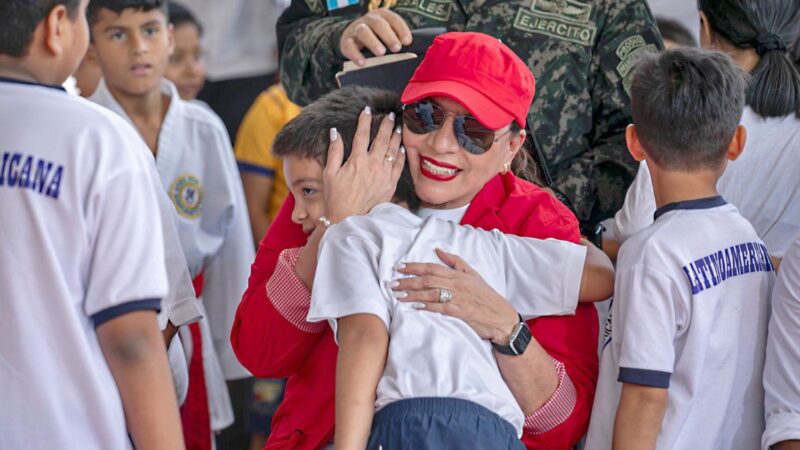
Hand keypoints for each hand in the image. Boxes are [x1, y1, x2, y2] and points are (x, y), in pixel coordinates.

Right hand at [323, 107, 404, 222]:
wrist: (349, 218)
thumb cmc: (336, 197)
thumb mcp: (330, 173)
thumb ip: (334, 151)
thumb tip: (334, 132)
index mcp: (356, 160)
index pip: (362, 134)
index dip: (365, 120)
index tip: (368, 109)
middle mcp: (372, 165)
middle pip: (382, 139)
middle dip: (387, 125)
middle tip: (391, 115)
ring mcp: (383, 174)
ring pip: (393, 151)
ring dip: (396, 137)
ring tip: (399, 127)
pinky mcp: (390, 184)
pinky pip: (399, 166)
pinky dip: (401, 156)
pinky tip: (401, 148)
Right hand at [339, 8, 412, 65]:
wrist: (352, 37)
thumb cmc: (376, 37)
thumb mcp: (387, 34)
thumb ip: (398, 39)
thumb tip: (413, 52)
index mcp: (382, 16)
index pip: (393, 19)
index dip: (401, 29)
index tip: (407, 42)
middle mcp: (369, 20)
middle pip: (378, 24)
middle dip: (389, 36)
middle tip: (396, 48)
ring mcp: (356, 29)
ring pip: (364, 32)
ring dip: (373, 42)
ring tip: (381, 53)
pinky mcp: (346, 41)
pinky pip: (349, 46)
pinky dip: (356, 54)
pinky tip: (362, 63)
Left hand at [391, 248, 519, 343]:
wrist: (502, 317)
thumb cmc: (486, 296)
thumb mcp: (473, 275)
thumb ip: (455, 262)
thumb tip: (438, 250)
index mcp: (459, 274)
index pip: (432, 267)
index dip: (414, 267)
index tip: (399, 267)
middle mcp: (458, 284)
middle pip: (428, 279)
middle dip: (408, 281)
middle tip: (392, 283)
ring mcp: (459, 298)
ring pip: (431, 293)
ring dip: (413, 294)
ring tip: (398, 296)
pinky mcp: (461, 313)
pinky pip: (441, 308)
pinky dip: (428, 307)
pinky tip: (416, 307)